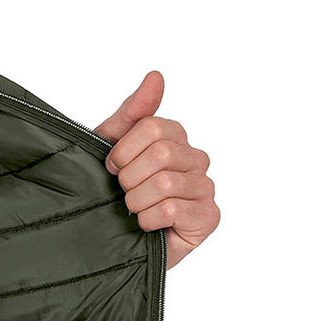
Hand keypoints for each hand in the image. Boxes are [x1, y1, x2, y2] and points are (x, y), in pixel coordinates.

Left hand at [95, 70, 219, 268]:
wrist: (114, 243)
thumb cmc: (113, 195)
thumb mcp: (112, 148)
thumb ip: (133, 113)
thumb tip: (156, 76)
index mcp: (176, 138)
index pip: (151, 127)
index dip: (122, 151)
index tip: (112, 168)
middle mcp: (195, 159)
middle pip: (161, 153)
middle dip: (129, 178)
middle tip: (124, 193)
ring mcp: (205, 188)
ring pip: (165, 182)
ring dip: (137, 201)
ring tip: (134, 211)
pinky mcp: (208, 217)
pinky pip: (173, 208)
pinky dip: (149, 219)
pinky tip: (148, 225)